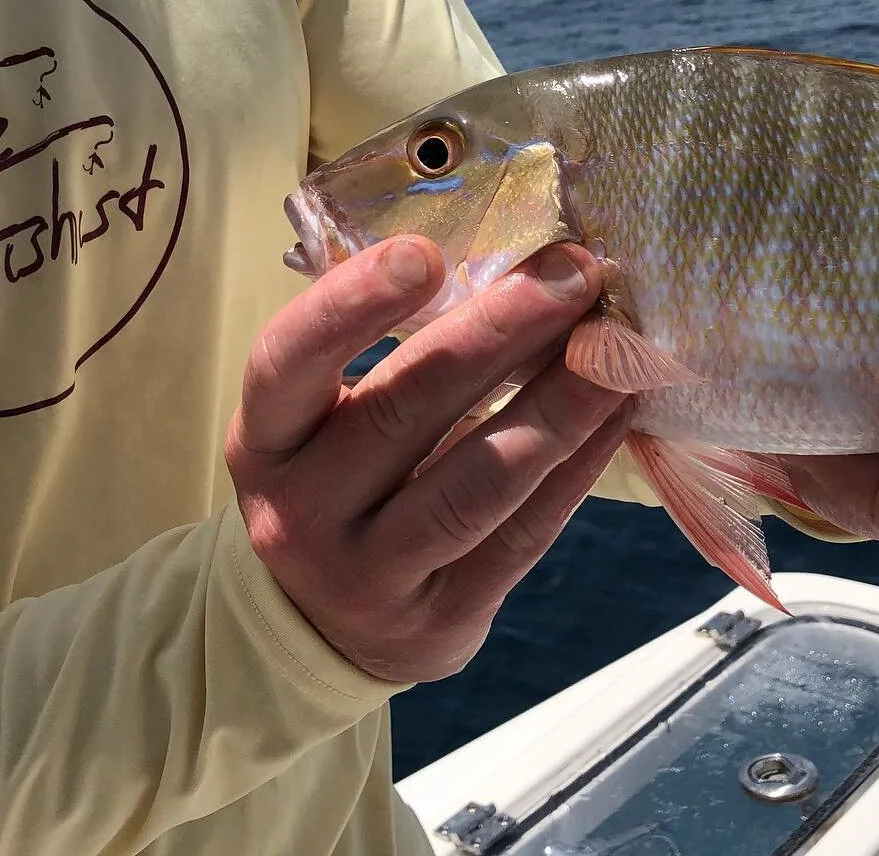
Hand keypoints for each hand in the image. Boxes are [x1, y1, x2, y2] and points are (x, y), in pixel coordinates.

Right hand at [224, 237, 628, 682]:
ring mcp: (369, 574)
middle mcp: (300, 511)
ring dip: (557, 402)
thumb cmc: (335, 478)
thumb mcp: (317, 420)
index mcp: (263, 439)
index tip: (425, 252)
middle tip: (572, 271)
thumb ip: (380, 352)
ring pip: (476, 479)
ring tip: (613, 344)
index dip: (351, 305)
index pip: (287, 362)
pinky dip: (578, 465)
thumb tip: (506, 262)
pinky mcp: (442, 618)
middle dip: (498, 332)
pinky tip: (616, 410)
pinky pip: (523, 533)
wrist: (326, 625)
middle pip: (403, 410)